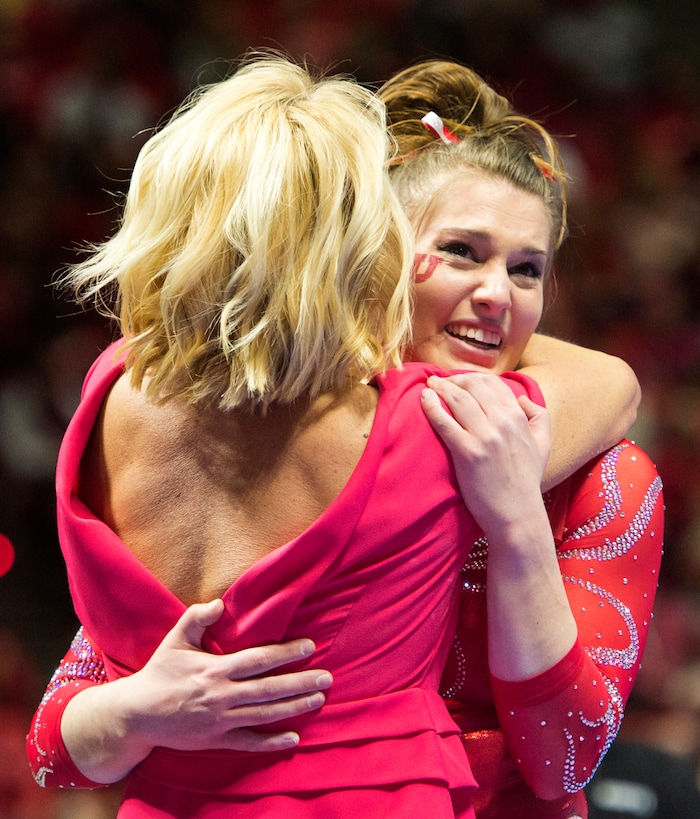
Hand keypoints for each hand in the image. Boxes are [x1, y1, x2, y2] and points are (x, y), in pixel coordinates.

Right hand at [117, 599, 332, 753]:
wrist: (137, 715)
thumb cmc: (159, 672)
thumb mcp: (175, 639)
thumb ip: (197, 618)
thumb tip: (219, 603)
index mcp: (215, 669)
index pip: (258, 660)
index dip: (286, 653)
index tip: (309, 647)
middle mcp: (222, 695)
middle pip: (269, 689)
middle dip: (300, 682)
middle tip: (327, 677)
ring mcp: (221, 720)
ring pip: (265, 714)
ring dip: (294, 707)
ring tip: (318, 699)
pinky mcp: (216, 740)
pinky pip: (249, 743)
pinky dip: (272, 742)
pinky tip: (294, 737)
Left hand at [420, 372, 549, 534]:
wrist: (516, 514)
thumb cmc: (526, 480)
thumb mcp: (544, 444)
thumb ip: (539, 416)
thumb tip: (522, 397)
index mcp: (519, 418)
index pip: (493, 384)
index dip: (472, 378)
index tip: (458, 380)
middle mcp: (503, 423)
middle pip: (473, 387)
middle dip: (453, 379)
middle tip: (439, 381)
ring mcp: (485, 437)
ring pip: (458, 399)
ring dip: (440, 387)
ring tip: (429, 385)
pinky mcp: (467, 453)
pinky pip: (445, 422)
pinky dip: (432, 406)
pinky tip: (424, 398)